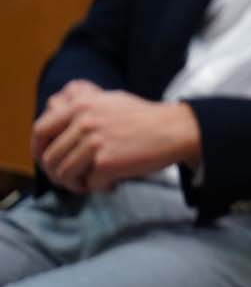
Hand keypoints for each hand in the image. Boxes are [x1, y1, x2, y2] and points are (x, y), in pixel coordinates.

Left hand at [32, 82, 201, 193]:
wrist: (175, 130)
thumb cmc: (144, 118)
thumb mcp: (109, 99)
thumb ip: (81, 102)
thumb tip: (53, 105)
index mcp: (81, 105)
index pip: (41, 129)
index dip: (38, 149)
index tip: (45, 160)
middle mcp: (84, 121)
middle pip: (50, 157)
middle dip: (57, 174)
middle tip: (73, 180)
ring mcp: (94, 142)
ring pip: (65, 174)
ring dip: (76, 184)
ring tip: (93, 182)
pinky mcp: (107, 161)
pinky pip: (89, 183)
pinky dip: (100, 187)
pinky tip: (114, 181)